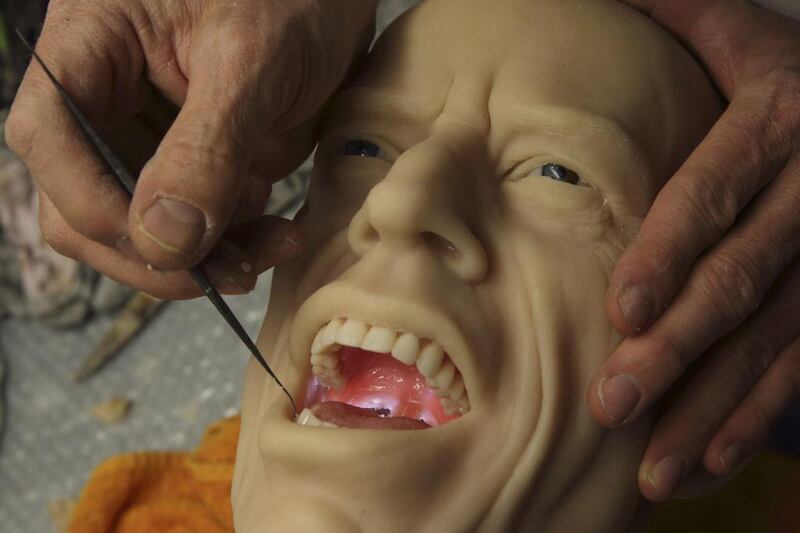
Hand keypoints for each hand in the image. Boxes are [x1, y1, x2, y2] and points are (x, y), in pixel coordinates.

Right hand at [6, 0, 375, 298]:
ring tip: (275, 245)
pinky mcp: (191, 165)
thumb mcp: (253, 63)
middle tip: (232, 272)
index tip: (168, 248)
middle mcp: (105, 98)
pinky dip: (232, 245)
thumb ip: (205, 148)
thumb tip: (162, 242)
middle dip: (156, 253)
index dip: (94, 205)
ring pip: (140, 230)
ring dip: (204, 260)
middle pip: (82, 204)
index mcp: (90, 44)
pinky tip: (278, 233)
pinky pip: (192, 227)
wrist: (339, 0)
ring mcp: (148, 138)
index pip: (47, 139)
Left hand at [590, 0, 799, 500]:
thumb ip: (682, 13)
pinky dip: (755, 420)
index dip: (673, 249)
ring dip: (714, 410)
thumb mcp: (739, 30)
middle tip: (613, 404)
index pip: (718, 190)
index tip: (625, 308)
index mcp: (783, 117)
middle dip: (679, 350)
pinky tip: (708, 461)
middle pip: (742, 282)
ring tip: (655, 466)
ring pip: (775, 343)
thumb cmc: (785, 69)